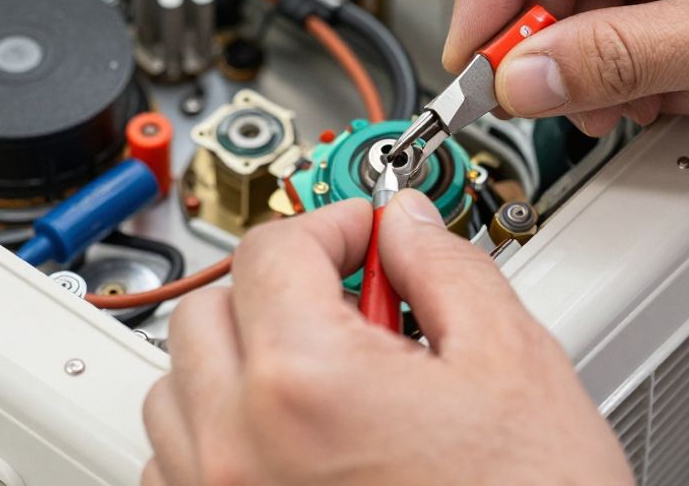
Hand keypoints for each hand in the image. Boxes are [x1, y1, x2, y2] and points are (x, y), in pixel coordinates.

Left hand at [142, 195, 633, 485]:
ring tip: (316, 374)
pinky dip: (215, 436)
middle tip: (346, 302)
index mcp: (306, 382)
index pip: (274, 250)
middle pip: (209, 311)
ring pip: (175, 388)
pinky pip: (175, 465)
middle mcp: (239, 446)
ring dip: (235, 361)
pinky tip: (286, 439)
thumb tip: (407, 226)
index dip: (330, 225)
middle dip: (277, 289)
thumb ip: (446, 269)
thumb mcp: (513, 364)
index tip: (362, 236)